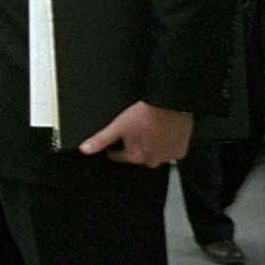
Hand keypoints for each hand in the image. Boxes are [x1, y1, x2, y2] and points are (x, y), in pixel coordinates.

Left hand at [78, 101, 192, 166]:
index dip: (115, 147)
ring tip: (151, 129)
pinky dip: (167, 144)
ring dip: (152, 145)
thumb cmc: (145, 114)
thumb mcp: (118, 125)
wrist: (171, 103)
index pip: (119, 156)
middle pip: (138, 155)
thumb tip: (84, 149)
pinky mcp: (180, 150)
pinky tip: (164, 132)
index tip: (117, 138)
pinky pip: (170, 149)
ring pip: (155, 153)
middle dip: (135, 145)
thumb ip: (101, 139)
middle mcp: (152, 161)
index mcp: (136, 157)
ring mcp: (168, 156)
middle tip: (137, 130)